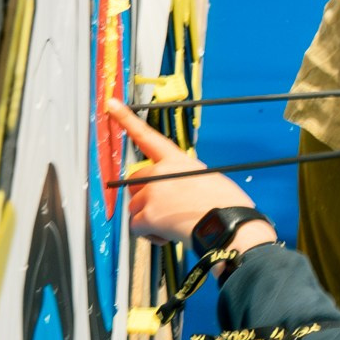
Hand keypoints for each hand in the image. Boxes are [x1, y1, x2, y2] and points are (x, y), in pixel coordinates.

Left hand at [111, 103, 277, 249]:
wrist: (228, 224)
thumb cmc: (224, 204)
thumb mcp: (206, 178)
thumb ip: (182, 178)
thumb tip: (175, 192)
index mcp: (177, 160)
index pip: (146, 135)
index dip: (125, 118)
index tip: (111, 104)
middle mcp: (160, 172)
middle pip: (134, 181)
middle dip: (143, 196)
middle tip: (163, 208)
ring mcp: (152, 193)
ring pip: (134, 207)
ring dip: (148, 219)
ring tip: (173, 224)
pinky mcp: (147, 215)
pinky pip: (136, 228)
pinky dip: (149, 235)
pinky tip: (168, 234)